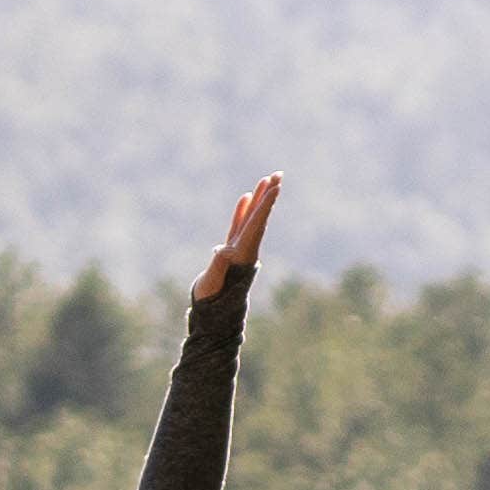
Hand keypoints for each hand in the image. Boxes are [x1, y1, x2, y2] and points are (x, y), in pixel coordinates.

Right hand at [200, 175, 278, 304]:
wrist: (212, 315)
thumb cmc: (211, 301)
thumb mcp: (212, 284)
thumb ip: (218, 267)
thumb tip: (223, 252)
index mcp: (243, 254)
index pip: (257, 224)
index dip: (265, 205)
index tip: (274, 187)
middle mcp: (245, 249)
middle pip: (259, 217)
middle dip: (268, 196)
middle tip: (278, 175)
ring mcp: (239, 249)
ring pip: (251, 218)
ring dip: (259, 199)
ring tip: (267, 180)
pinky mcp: (230, 250)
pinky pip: (239, 225)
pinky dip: (242, 211)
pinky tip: (246, 197)